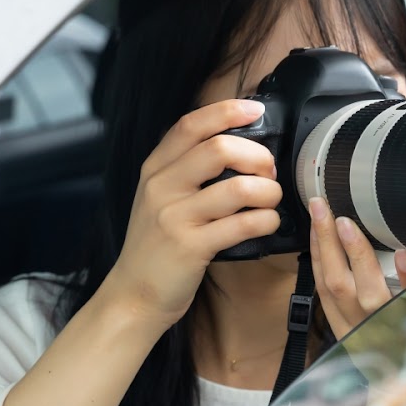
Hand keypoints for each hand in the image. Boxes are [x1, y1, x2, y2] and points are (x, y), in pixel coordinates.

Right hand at [101, 100, 282, 327]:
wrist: (134, 295)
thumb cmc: (156, 247)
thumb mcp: (158, 199)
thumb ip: (185, 170)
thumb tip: (236, 146)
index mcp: (155, 170)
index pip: (190, 125)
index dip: (226, 111)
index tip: (255, 110)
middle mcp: (161, 188)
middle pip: (220, 149)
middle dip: (258, 157)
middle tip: (268, 173)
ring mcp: (175, 217)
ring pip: (239, 188)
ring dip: (269, 192)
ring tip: (271, 201)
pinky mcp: (192, 247)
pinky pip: (243, 224)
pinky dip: (267, 220)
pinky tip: (268, 223)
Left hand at [307, 198, 405, 405]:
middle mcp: (388, 333)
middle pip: (361, 288)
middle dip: (347, 246)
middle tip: (336, 209)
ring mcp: (359, 335)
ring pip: (333, 289)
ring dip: (323, 249)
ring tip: (319, 213)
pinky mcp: (343, 335)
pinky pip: (324, 297)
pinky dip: (319, 266)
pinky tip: (316, 243)